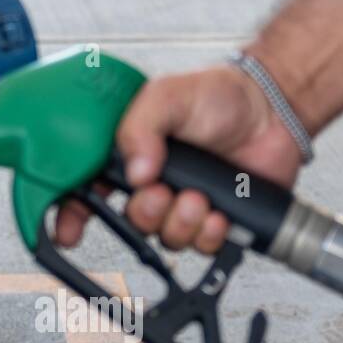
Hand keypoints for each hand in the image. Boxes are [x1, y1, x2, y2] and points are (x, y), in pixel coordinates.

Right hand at [54, 64, 303, 253]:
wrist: (272, 110)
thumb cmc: (218, 96)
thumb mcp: (166, 96)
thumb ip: (140, 127)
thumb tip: (136, 171)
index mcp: (129, 155)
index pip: (88, 190)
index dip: (73, 215)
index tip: (70, 232)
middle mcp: (152, 183)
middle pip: (130, 220)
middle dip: (146, 213)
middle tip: (162, 193)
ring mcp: (182, 204)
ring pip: (166, 237)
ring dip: (182, 223)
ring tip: (199, 198)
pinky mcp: (214, 220)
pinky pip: (202, 246)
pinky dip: (210, 233)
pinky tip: (220, 211)